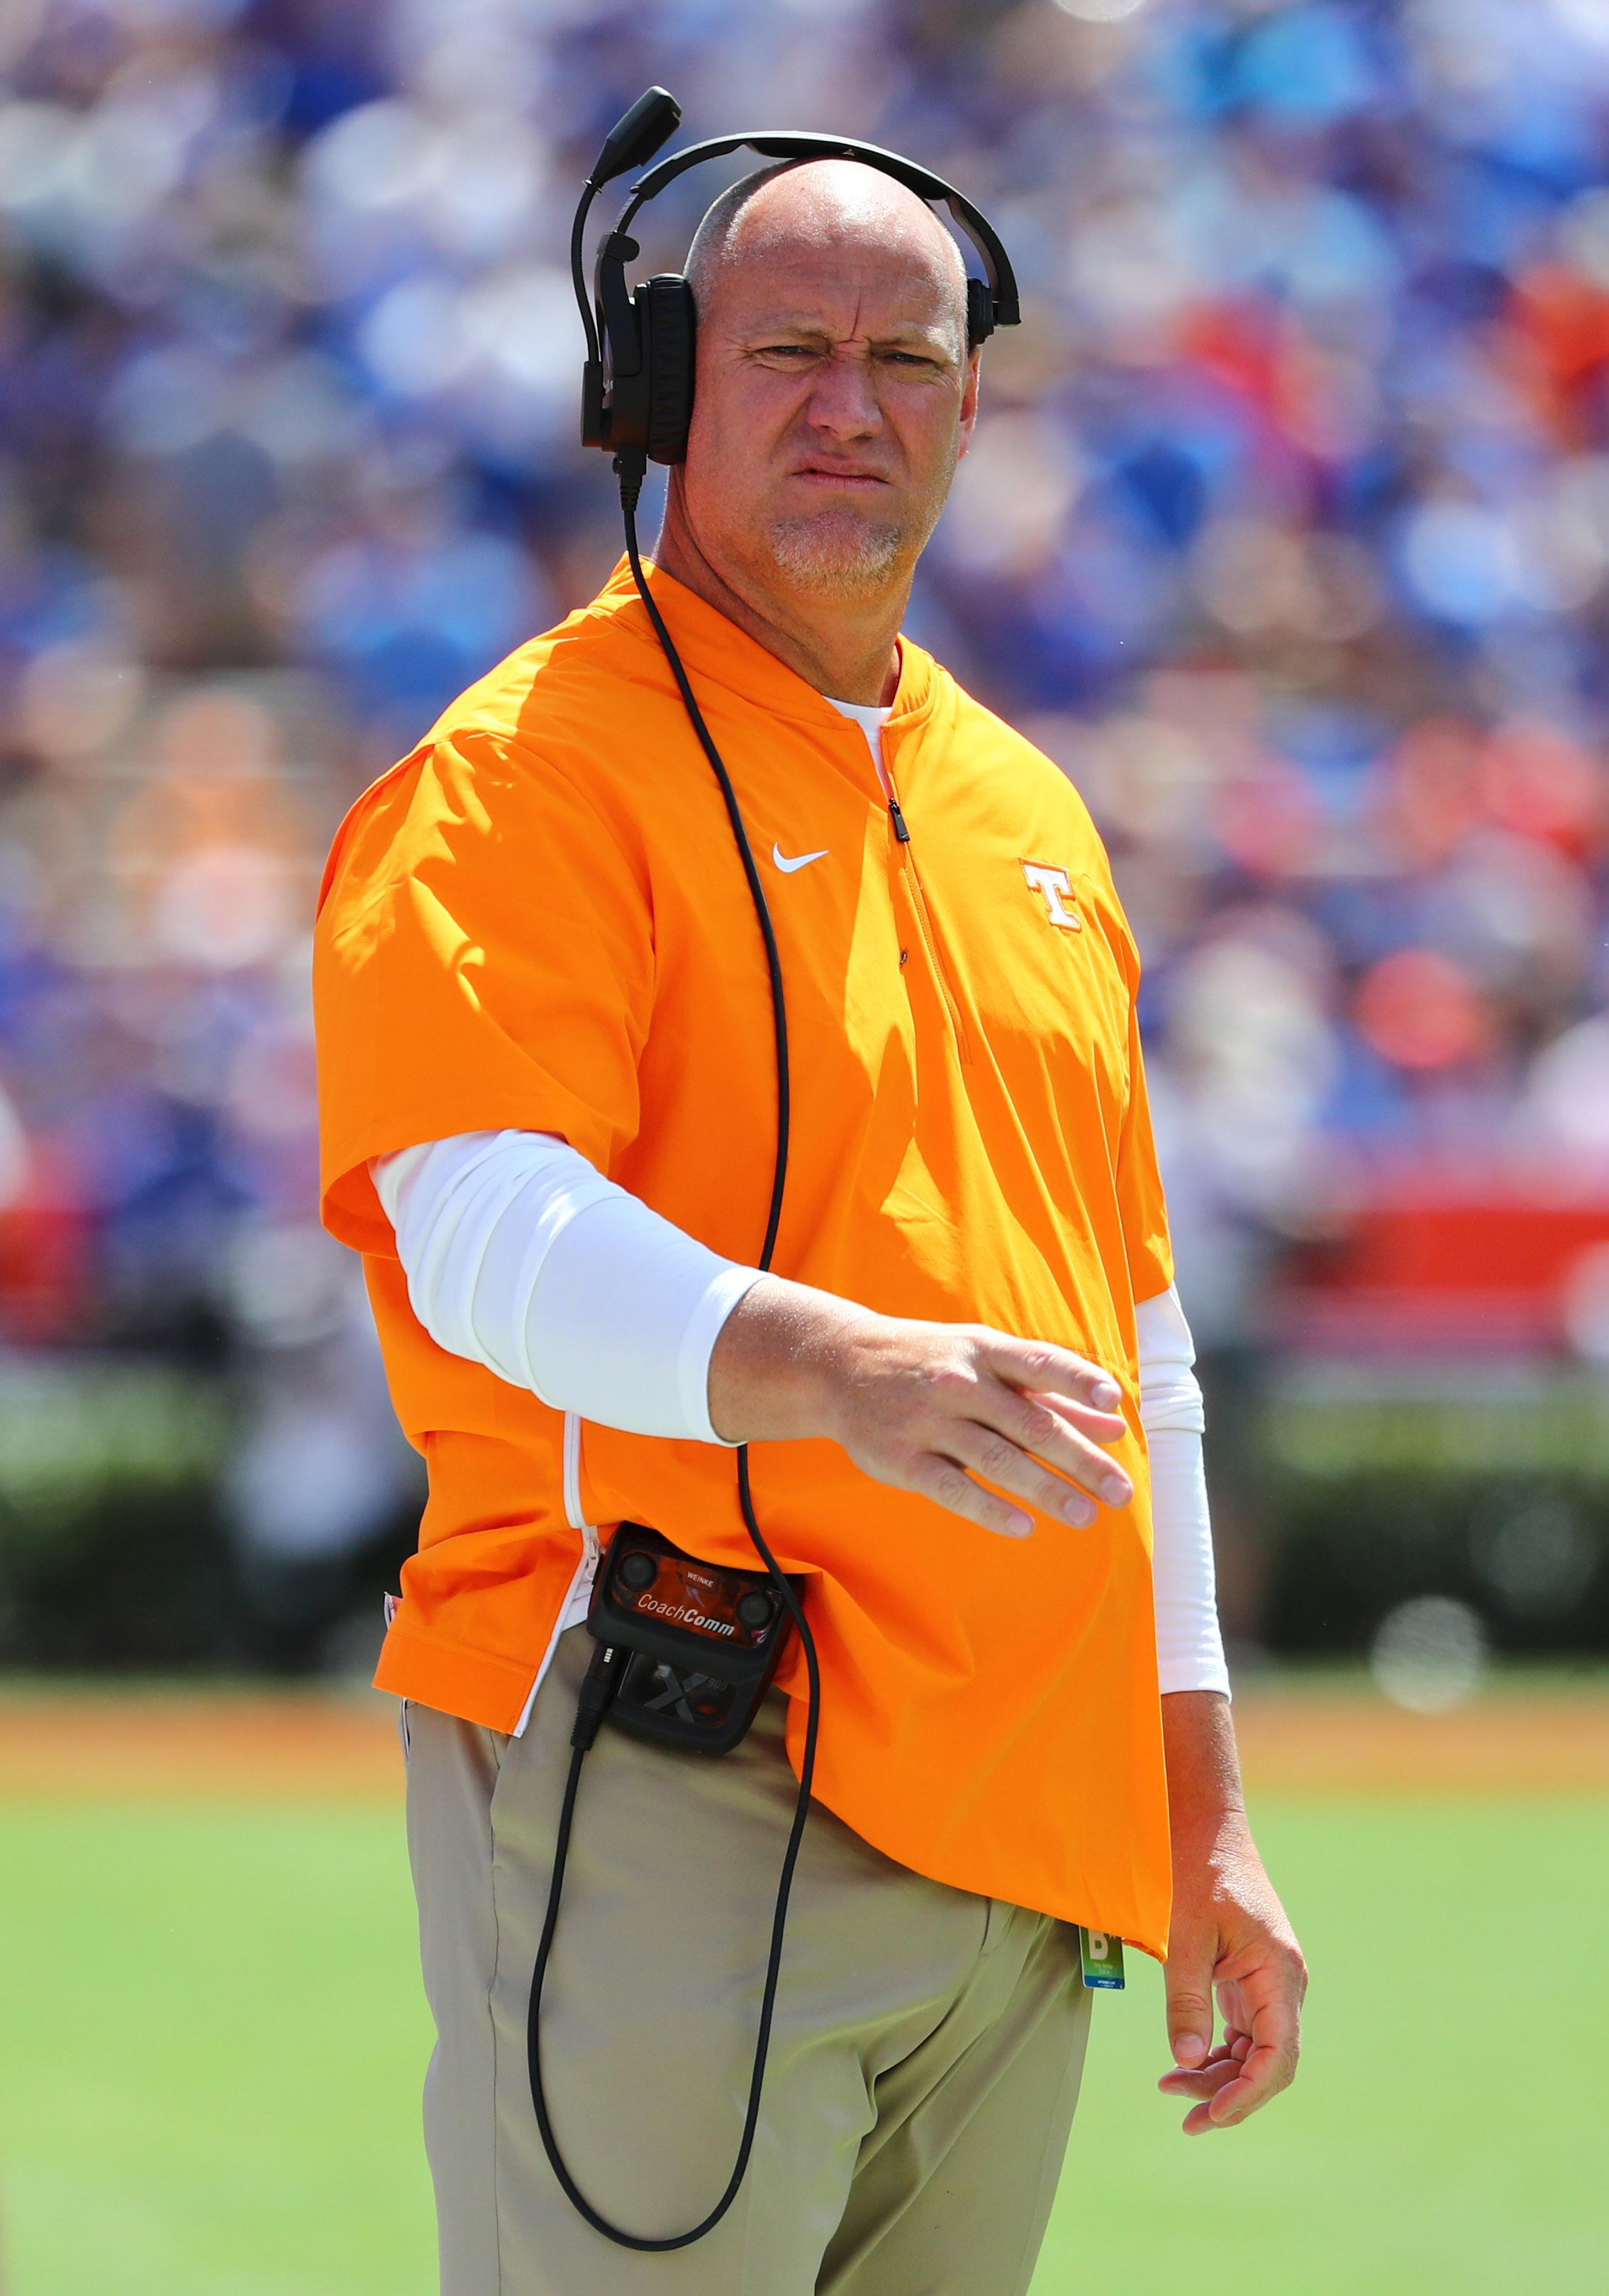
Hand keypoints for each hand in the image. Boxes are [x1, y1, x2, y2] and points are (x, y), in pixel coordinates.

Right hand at [707, 1277, 1131, 1537]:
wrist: (840, 1365)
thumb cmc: (931, 1361)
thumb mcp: (984, 1360)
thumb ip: (1048, 1392)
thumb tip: (1113, 1424)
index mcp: (983, 1350)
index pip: (1040, 1363)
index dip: (1078, 1382)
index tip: (1114, 1405)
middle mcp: (958, 1382)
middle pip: (1029, 1424)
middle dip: (1080, 1458)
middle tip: (1120, 1491)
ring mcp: (927, 1421)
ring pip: (996, 1459)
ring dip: (1045, 1490)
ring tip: (1085, 1515)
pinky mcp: (901, 1458)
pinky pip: (951, 1488)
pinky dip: (989, 1508)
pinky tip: (1024, 1526)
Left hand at [1158, 1814, 1306, 2134]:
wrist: (1205, 1826)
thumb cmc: (1196, 1871)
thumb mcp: (1185, 1935)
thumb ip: (1187, 1999)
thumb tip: (1186, 2061)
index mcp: (1279, 1974)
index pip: (1279, 2057)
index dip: (1248, 2094)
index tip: (1211, 2115)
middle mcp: (1283, 1984)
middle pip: (1269, 2064)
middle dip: (1229, 2095)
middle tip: (1184, 2118)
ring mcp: (1268, 1983)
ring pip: (1255, 2052)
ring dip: (1218, 2077)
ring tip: (1169, 2089)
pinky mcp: (1250, 1979)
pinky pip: (1243, 2033)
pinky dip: (1216, 2053)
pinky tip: (1183, 2065)